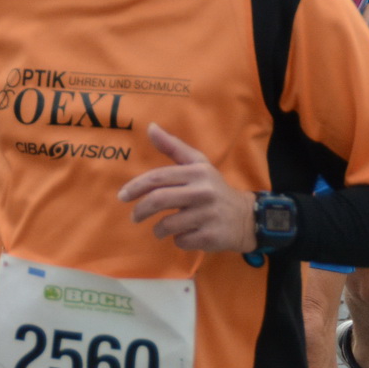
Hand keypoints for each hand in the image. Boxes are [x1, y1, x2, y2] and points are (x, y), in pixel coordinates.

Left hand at [120, 124, 257, 252]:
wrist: (246, 216)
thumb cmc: (214, 188)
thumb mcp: (198, 164)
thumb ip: (173, 147)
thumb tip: (150, 127)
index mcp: (197, 172)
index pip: (158, 178)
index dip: (136, 187)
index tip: (122, 196)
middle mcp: (203, 192)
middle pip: (158, 200)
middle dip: (140, 210)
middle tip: (134, 216)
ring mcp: (208, 215)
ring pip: (167, 224)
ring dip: (159, 229)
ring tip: (163, 228)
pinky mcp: (211, 236)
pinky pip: (181, 241)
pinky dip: (179, 240)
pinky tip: (187, 234)